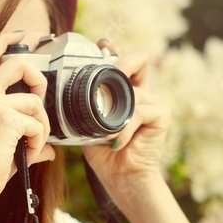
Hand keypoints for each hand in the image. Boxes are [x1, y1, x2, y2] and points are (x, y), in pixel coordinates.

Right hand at [0, 30, 54, 207]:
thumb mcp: (1, 143)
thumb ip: (23, 135)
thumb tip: (51, 150)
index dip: (6, 41)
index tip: (22, 35)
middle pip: (18, 63)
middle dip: (38, 80)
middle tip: (40, 104)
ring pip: (35, 101)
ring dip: (41, 127)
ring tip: (30, 148)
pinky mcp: (6, 119)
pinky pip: (37, 123)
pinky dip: (39, 142)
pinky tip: (27, 155)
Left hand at [82, 39, 170, 205]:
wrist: (121, 177)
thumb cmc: (104, 153)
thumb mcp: (88, 125)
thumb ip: (83, 107)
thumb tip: (60, 94)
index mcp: (124, 92)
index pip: (123, 61)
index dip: (113, 49)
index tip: (101, 45)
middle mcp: (141, 92)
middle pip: (136, 61)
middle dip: (118, 67)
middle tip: (105, 82)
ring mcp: (154, 102)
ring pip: (134, 89)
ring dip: (116, 112)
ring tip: (108, 132)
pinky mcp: (162, 114)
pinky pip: (140, 111)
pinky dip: (125, 127)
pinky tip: (118, 141)